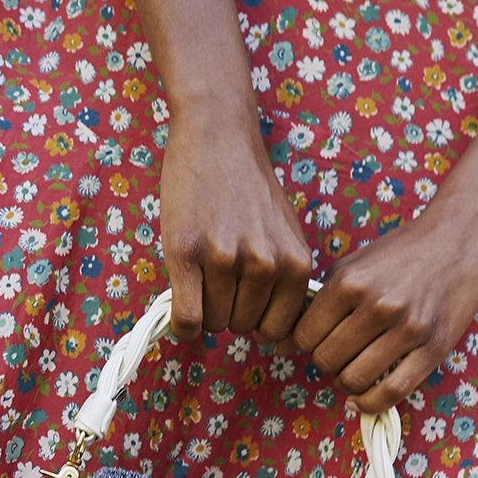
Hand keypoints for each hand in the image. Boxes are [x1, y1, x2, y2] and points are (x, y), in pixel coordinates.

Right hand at [159, 106, 312, 341]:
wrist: (217, 137)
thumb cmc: (249, 190)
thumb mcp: (286, 236)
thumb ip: (286, 281)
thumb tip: (276, 339)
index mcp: (296, 264)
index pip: (277, 330)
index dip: (257, 320)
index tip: (244, 302)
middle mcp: (266, 264)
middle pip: (242, 327)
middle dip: (228, 310)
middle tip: (218, 278)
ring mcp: (225, 259)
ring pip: (214, 323)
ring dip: (203, 309)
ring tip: (202, 274)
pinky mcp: (186, 253)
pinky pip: (188, 318)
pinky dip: (182, 324)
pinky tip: (181, 306)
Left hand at [294, 194, 477, 413]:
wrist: (458, 240)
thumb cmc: (402, 253)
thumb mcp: (354, 264)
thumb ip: (323, 299)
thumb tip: (288, 342)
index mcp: (349, 282)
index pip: (305, 337)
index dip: (306, 345)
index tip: (318, 343)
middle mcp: (376, 305)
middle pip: (326, 361)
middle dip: (327, 363)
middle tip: (340, 355)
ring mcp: (407, 329)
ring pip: (354, 380)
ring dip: (347, 383)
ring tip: (354, 371)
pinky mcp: (433, 349)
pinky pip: (392, 392)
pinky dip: (370, 403)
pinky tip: (363, 399)